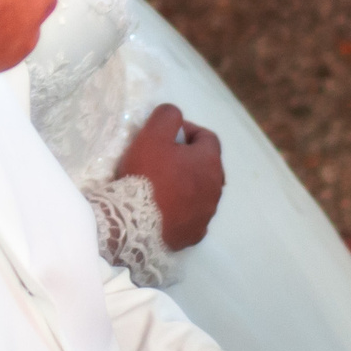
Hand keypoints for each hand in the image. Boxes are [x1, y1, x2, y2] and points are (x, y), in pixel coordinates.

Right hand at [112, 104, 223, 247]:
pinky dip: (183, 210)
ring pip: (201, 192)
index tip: (166, 135)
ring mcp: (207, 213)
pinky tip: (165, 209)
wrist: (135, 224)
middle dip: (188, 159)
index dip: (188, 131)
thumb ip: (168, 116)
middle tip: (162, 159)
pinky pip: (193, 216)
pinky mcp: (195, 234)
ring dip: (186, 185)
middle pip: (206, 166)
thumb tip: (176, 116)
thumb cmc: (146, 176)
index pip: (207, 137)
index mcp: (209, 162)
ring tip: (162, 185)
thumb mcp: (153, 135)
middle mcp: (215, 188)